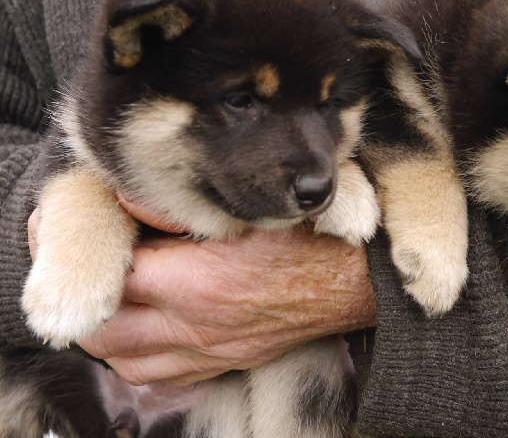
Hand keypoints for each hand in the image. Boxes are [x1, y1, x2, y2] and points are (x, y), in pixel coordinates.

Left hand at [27, 200, 376, 385]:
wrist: (355, 283)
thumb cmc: (309, 240)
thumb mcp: (250, 208)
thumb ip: (182, 205)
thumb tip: (126, 196)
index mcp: (200, 283)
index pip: (116, 268)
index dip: (94, 244)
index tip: (88, 222)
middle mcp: (196, 327)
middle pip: (104, 326)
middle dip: (88, 293)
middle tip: (93, 261)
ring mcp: (207, 353)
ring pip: (122, 357)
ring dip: (107, 327)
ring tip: (115, 293)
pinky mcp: (221, 365)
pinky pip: (156, 376)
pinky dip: (136, 354)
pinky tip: (146, 325)